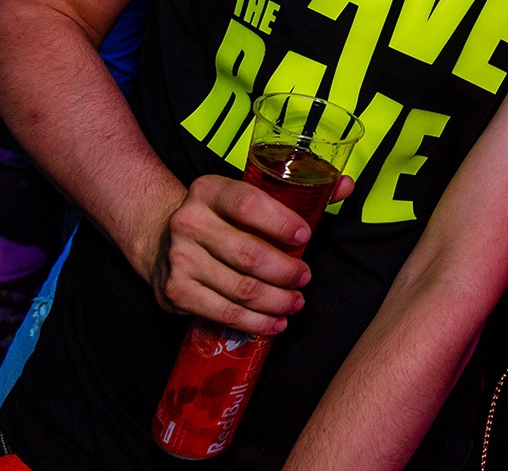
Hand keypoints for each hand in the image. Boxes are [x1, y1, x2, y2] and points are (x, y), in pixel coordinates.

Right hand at [144, 172, 352, 335]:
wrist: (161, 240)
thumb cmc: (220, 218)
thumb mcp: (248, 195)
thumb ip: (298, 192)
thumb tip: (346, 185)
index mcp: (210, 190)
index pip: (249, 204)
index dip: (281, 222)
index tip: (306, 236)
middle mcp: (189, 222)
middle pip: (249, 254)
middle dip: (286, 271)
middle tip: (305, 278)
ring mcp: (179, 259)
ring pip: (240, 288)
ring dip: (276, 301)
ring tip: (295, 302)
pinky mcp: (176, 292)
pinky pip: (224, 312)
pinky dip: (255, 322)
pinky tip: (274, 322)